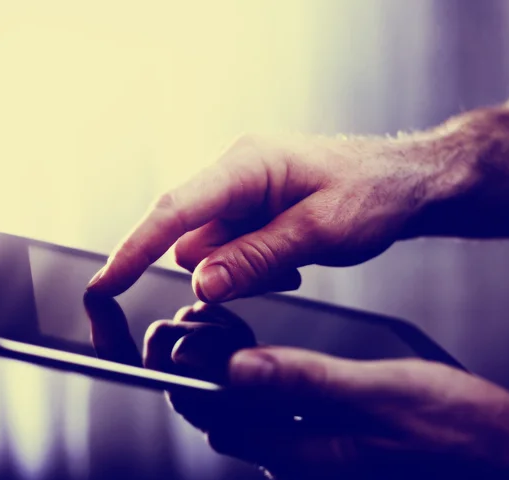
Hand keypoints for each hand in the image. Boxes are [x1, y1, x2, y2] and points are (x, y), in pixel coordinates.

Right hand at [87, 133, 463, 299]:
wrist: (404, 183)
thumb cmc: (371, 192)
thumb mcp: (319, 231)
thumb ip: (256, 258)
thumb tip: (200, 283)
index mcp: (247, 165)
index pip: (174, 210)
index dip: (134, 249)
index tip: (104, 285)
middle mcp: (236, 177)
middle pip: (190, 239)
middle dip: (219, 271)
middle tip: (278, 271)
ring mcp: (243, 198)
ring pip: (211, 254)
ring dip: (242, 273)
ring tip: (294, 262)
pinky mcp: (251, 216)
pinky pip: (231, 256)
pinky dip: (253, 269)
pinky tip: (292, 259)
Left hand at [144, 323, 508, 479]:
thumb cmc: (461, 433)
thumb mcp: (384, 394)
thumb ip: (307, 383)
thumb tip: (239, 369)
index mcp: (310, 455)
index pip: (218, 418)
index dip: (184, 375)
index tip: (168, 336)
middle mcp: (304, 470)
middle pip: (224, 421)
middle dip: (195, 372)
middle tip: (188, 324)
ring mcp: (317, 468)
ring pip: (247, 422)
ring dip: (224, 378)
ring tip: (216, 331)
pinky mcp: (332, 458)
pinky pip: (275, 426)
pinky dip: (257, 390)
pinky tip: (260, 360)